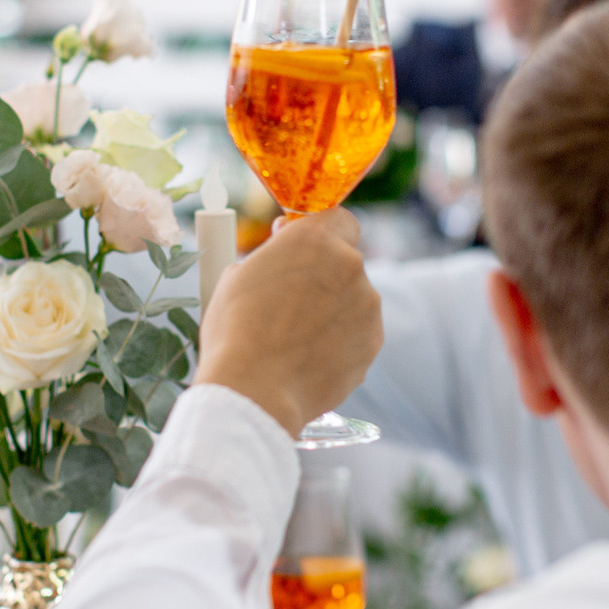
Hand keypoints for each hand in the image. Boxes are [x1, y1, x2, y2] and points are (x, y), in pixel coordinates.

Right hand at [195, 209, 382, 436]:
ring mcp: (366, 305)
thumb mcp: (238, 275)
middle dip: (323, 274)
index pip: (338, 217)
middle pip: (345, 260)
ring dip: (331, 309)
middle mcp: (349, 264)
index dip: (318, 232)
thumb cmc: (236, 331)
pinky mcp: (372, 342)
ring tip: (295, 337)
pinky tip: (309, 357)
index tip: (296, 245)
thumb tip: (285, 255)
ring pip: (352, 297)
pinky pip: (357, 331)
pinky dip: (339, 340)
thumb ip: (274, 257)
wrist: (255, 391)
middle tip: (290, 299)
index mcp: (314, 239)